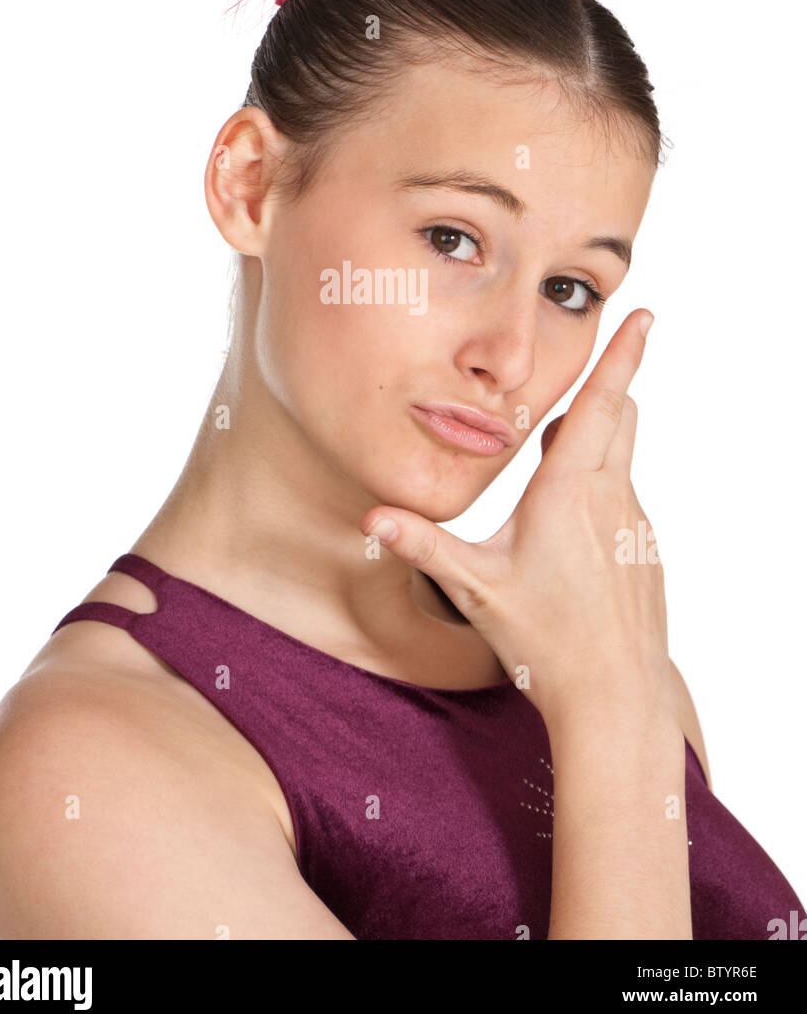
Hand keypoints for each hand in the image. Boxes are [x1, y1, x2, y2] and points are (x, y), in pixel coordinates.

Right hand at [360, 310, 675, 724]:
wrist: (614, 697)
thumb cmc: (544, 642)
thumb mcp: (474, 588)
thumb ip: (422, 544)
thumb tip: (370, 516)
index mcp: (571, 492)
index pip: (602, 404)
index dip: (623, 355)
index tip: (642, 316)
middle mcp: (611, 498)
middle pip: (621, 416)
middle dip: (604, 389)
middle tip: (583, 372)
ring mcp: (634, 526)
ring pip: (621, 458)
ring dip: (594, 443)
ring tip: (553, 461)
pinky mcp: (643, 552)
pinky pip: (624, 498)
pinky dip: (601, 488)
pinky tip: (568, 533)